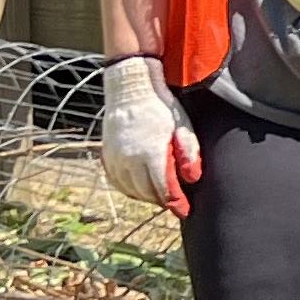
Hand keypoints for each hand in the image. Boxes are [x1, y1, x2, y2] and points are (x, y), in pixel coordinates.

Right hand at [99, 58, 199, 217]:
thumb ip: (189, 152)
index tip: (185, 210)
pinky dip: (130, 189)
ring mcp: (115, 159)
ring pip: (131, 190)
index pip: (164, 189)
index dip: (176, 203)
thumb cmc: (161, 106)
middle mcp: (129, 160)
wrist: (130, 89)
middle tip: (176, 202)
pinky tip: (140, 188)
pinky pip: (118, 182)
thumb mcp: (183, 125)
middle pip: (147, 193)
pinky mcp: (107, 156)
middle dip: (163, 200)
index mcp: (150, 153)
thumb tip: (192, 179)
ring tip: (161, 195)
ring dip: (146, 196)